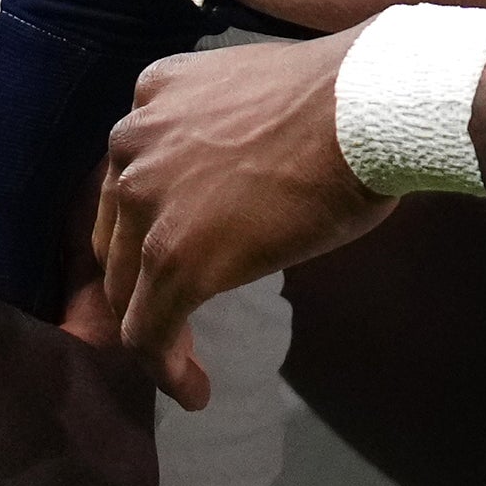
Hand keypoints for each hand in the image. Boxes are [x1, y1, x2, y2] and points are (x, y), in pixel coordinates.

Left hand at [98, 31, 389, 369]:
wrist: (369, 108)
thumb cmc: (349, 100)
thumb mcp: (259, 95)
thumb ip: (226, 134)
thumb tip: (245, 184)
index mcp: (155, 94)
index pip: (131, 173)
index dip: (147, 224)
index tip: (175, 254)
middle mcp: (134, 142)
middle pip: (116, 233)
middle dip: (141, 282)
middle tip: (177, 316)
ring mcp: (148, 202)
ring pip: (126, 287)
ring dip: (153, 330)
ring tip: (184, 365)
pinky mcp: (174, 257)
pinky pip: (149, 331)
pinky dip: (165, 369)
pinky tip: (195, 392)